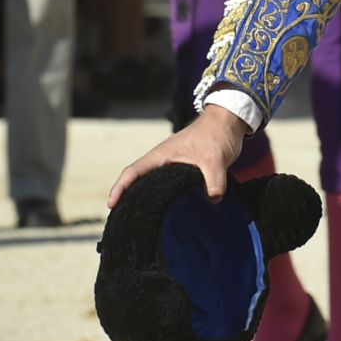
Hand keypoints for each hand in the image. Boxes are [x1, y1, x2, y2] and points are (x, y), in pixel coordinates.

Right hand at [108, 103, 248, 209]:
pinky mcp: (186, 169)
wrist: (230, 120)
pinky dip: (163, 197)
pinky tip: (168, 211)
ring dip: (144, 198)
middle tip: (122, 220)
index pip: (133, 172)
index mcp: (162, 155)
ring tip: (140, 220)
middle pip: (138, 180)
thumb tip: (212, 200)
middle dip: (127, 198)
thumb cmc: (216, 134)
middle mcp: (164, 160)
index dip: (120, 188)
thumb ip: (214, 182)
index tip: (111, 204)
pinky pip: (168, 186)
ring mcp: (174, 164)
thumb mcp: (215, 160)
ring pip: (153, 184)